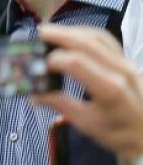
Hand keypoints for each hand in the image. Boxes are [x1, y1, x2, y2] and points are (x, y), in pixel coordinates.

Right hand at [32, 25, 142, 158]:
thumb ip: (61, 104)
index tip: (37, 65)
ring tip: (52, 32)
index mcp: (110, 89)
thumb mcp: (87, 124)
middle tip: (38, 33)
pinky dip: (86, 34)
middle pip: (88, 43)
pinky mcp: (128, 62)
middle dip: (60, 35)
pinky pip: (107, 40)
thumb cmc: (119, 133)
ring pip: (98, 37)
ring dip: (72, 31)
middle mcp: (121, 71)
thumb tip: (35, 95)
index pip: (77, 63)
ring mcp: (127, 64)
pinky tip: (73, 36)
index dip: (54, 59)